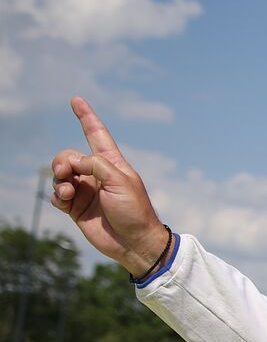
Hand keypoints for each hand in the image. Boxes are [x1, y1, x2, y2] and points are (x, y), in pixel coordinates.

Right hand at [50, 97, 166, 275]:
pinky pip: (56, 194)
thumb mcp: (120, 181)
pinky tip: (64, 200)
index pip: (96, 134)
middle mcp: (96, 175)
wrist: (134, 243)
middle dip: (62, 160)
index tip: (76, 99)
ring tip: (67, 191)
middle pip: (68, 156)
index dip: (86, 117)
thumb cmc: (134, 211)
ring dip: (58, 179)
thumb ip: (95, 165)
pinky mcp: (76, 208)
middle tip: (66, 171)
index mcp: (112, 164)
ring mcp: (85, 191)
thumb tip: (73, 162)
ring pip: (59, 174)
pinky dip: (56, 195)